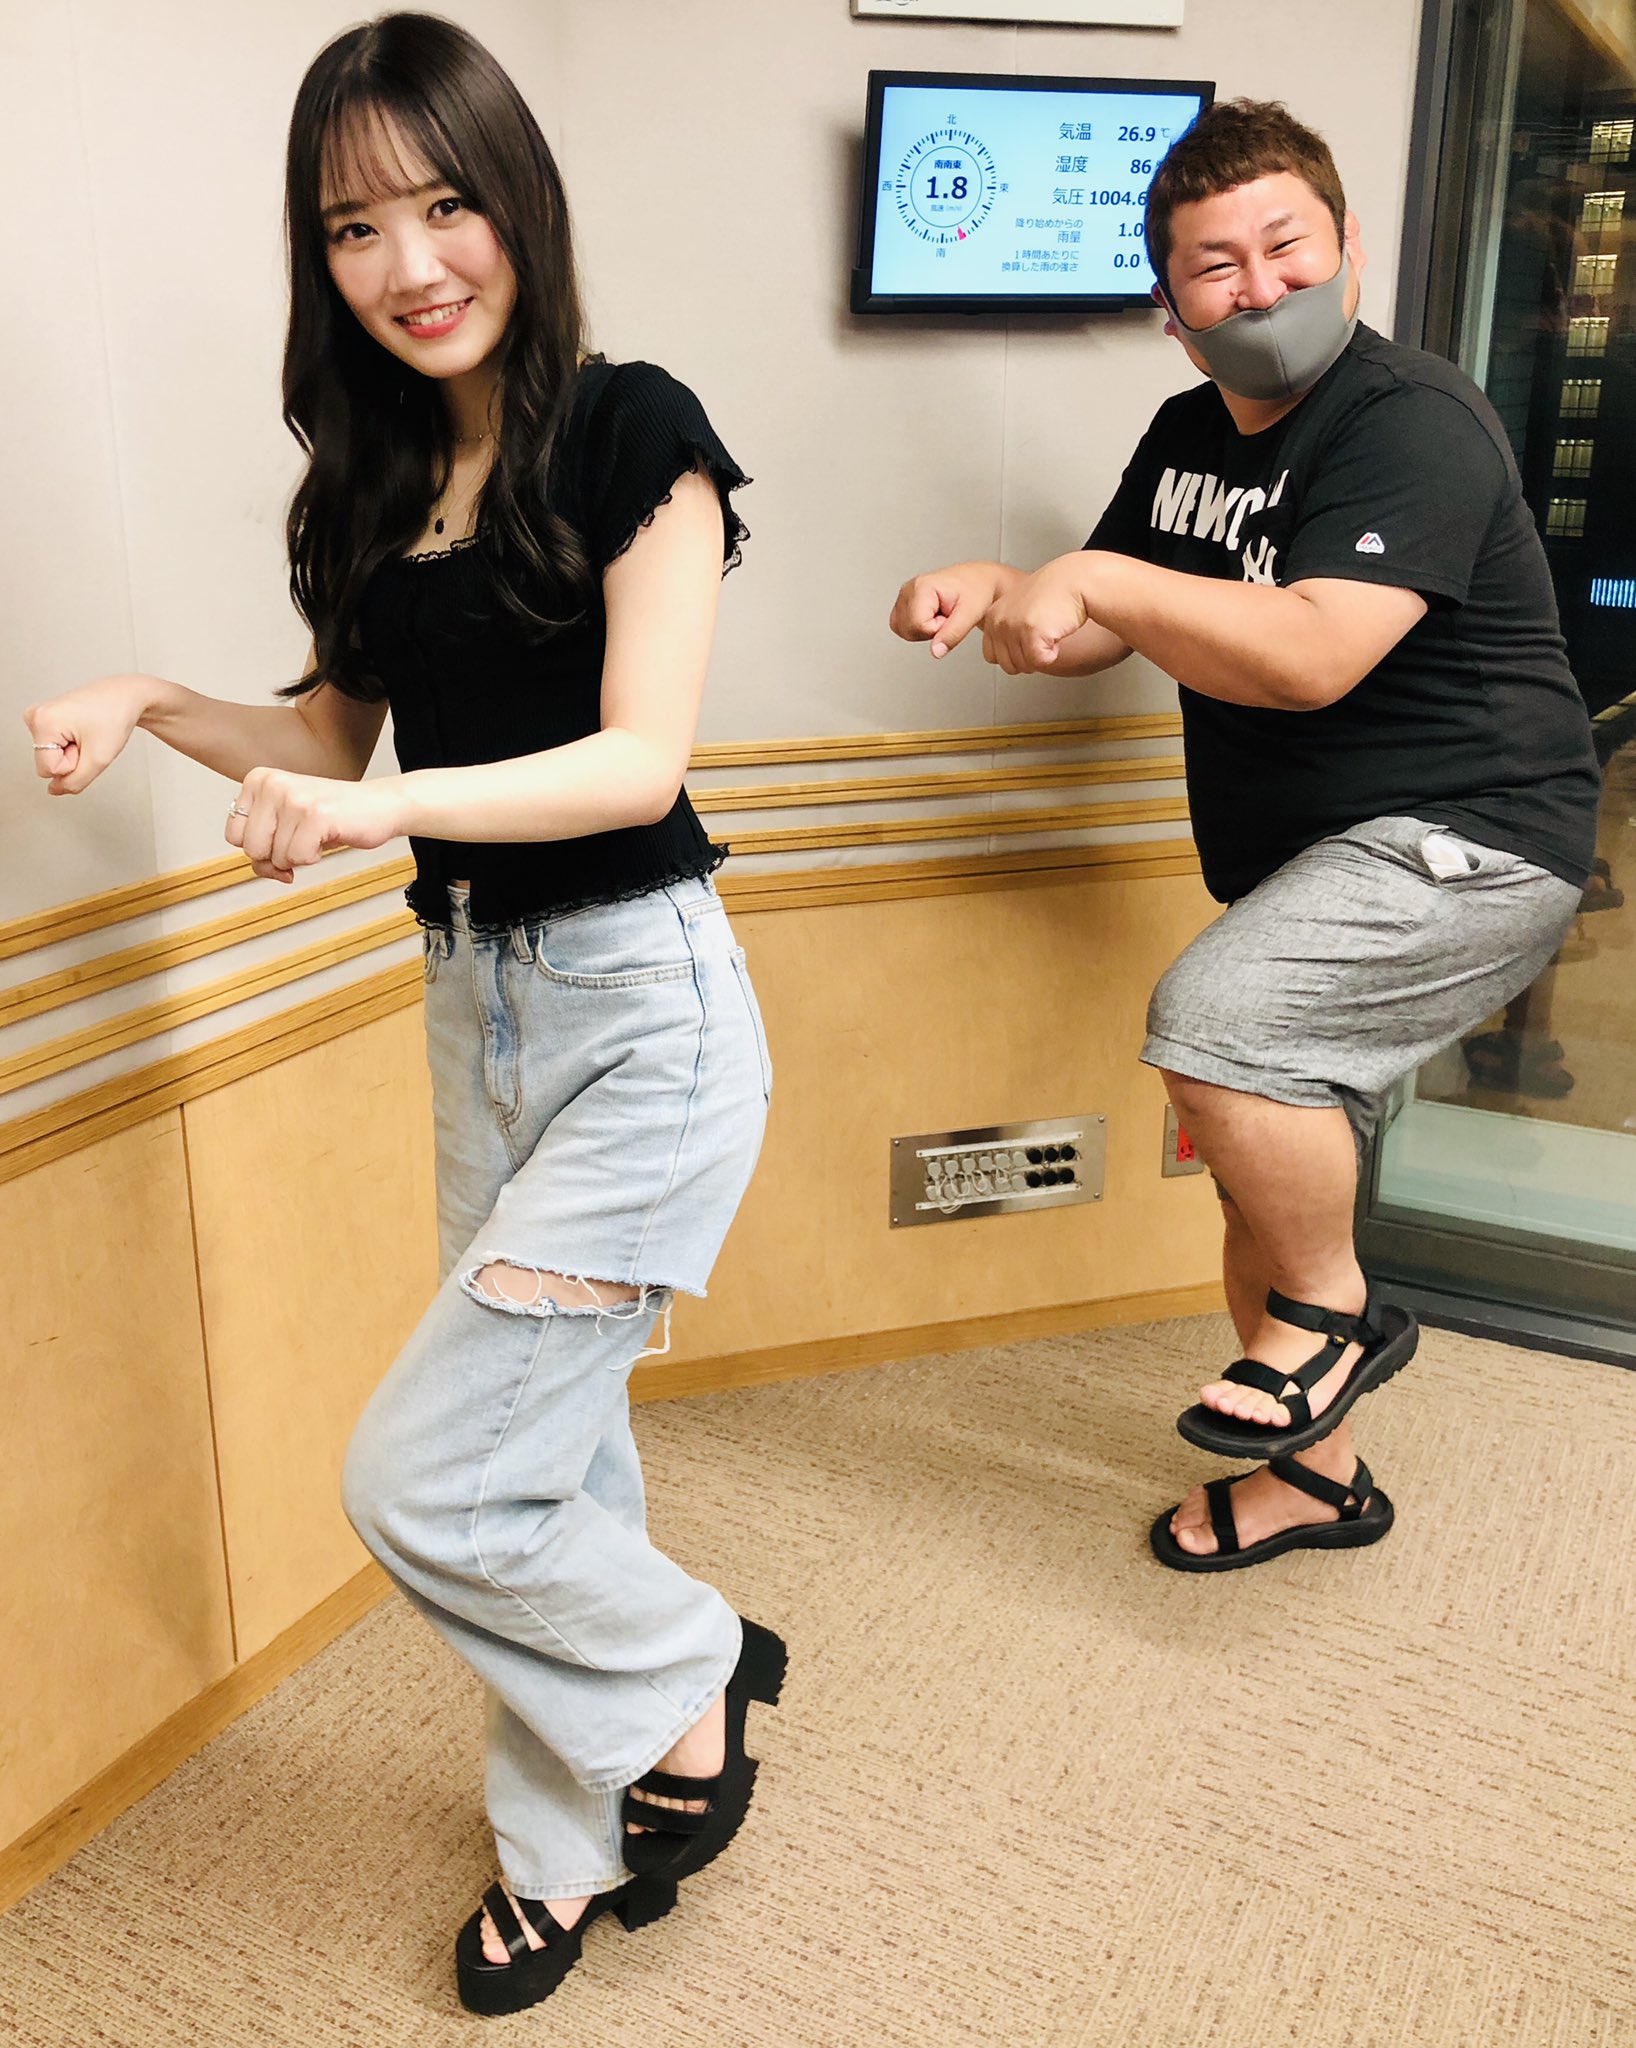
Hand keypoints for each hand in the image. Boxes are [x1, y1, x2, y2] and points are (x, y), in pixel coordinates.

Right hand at [23, 675, 153, 793]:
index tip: (86, 744)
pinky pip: (54, 748)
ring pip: (51, 757)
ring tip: (86, 734)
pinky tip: (82, 731)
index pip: (49, 770)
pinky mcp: (45, 718)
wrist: (125, 696)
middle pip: (47, 764)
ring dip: (72, 752)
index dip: (73, 764)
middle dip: (71, 759)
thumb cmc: (114, 717)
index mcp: (42, 721)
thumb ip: (74, 782)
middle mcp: (34, 716)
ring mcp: (38, 716)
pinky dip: (71, 745)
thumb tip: (53, 790)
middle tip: (88, 740)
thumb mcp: (99, 759)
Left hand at [225, 767, 408, 883]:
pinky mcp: (315, 815)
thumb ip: (262, 846)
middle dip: (278, 856)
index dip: (260, 848)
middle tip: (302, 840)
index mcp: (258, 780)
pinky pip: (298, 859)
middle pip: (251, 849)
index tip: (283, 837)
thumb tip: (263, 870)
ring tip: (316, 835)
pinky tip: (327, 838)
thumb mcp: (286, 826)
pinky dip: (314, 858)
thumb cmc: (332, 817)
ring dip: (299, 856)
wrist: (379, 805)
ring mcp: (293, 798)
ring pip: (275, 857)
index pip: (233, 835)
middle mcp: (272, 784)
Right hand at [889, 562, 1006, 657]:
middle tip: (947, 616)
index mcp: (922, 586)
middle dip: (930, 632)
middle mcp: (908, 589)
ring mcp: (904, 596)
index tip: (950, 616)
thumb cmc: (976, 591)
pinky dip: (918, 629)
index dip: (937, 628)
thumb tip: (936, 652)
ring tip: (941, 615)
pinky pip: (903, 628)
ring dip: (924, 631)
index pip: (918, 625)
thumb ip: (952, 634)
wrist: (978, 581)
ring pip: (903, 631)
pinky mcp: (904, 603)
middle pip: (908, 630)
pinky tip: (932, 617)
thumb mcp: (971, 614)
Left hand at [980, 559, 1091, 673]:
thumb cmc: (1053, 594)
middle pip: (1008, 665)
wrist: (1075, 580)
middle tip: (1042, 636)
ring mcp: (1013, 627)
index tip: (1028, 640)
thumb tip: (1001, 655)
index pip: (992, 657)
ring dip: (1041, 654)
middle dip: (1028, 658)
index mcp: (992, 616)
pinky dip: (1053, 653)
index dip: (1014, 655)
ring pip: (1025, 665)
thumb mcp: (1017, 609)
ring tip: (1048, 630)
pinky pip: (1040, 662)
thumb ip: (1005, 629)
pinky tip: (1055, 632)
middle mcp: (998, 621)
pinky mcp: (1030, 632)